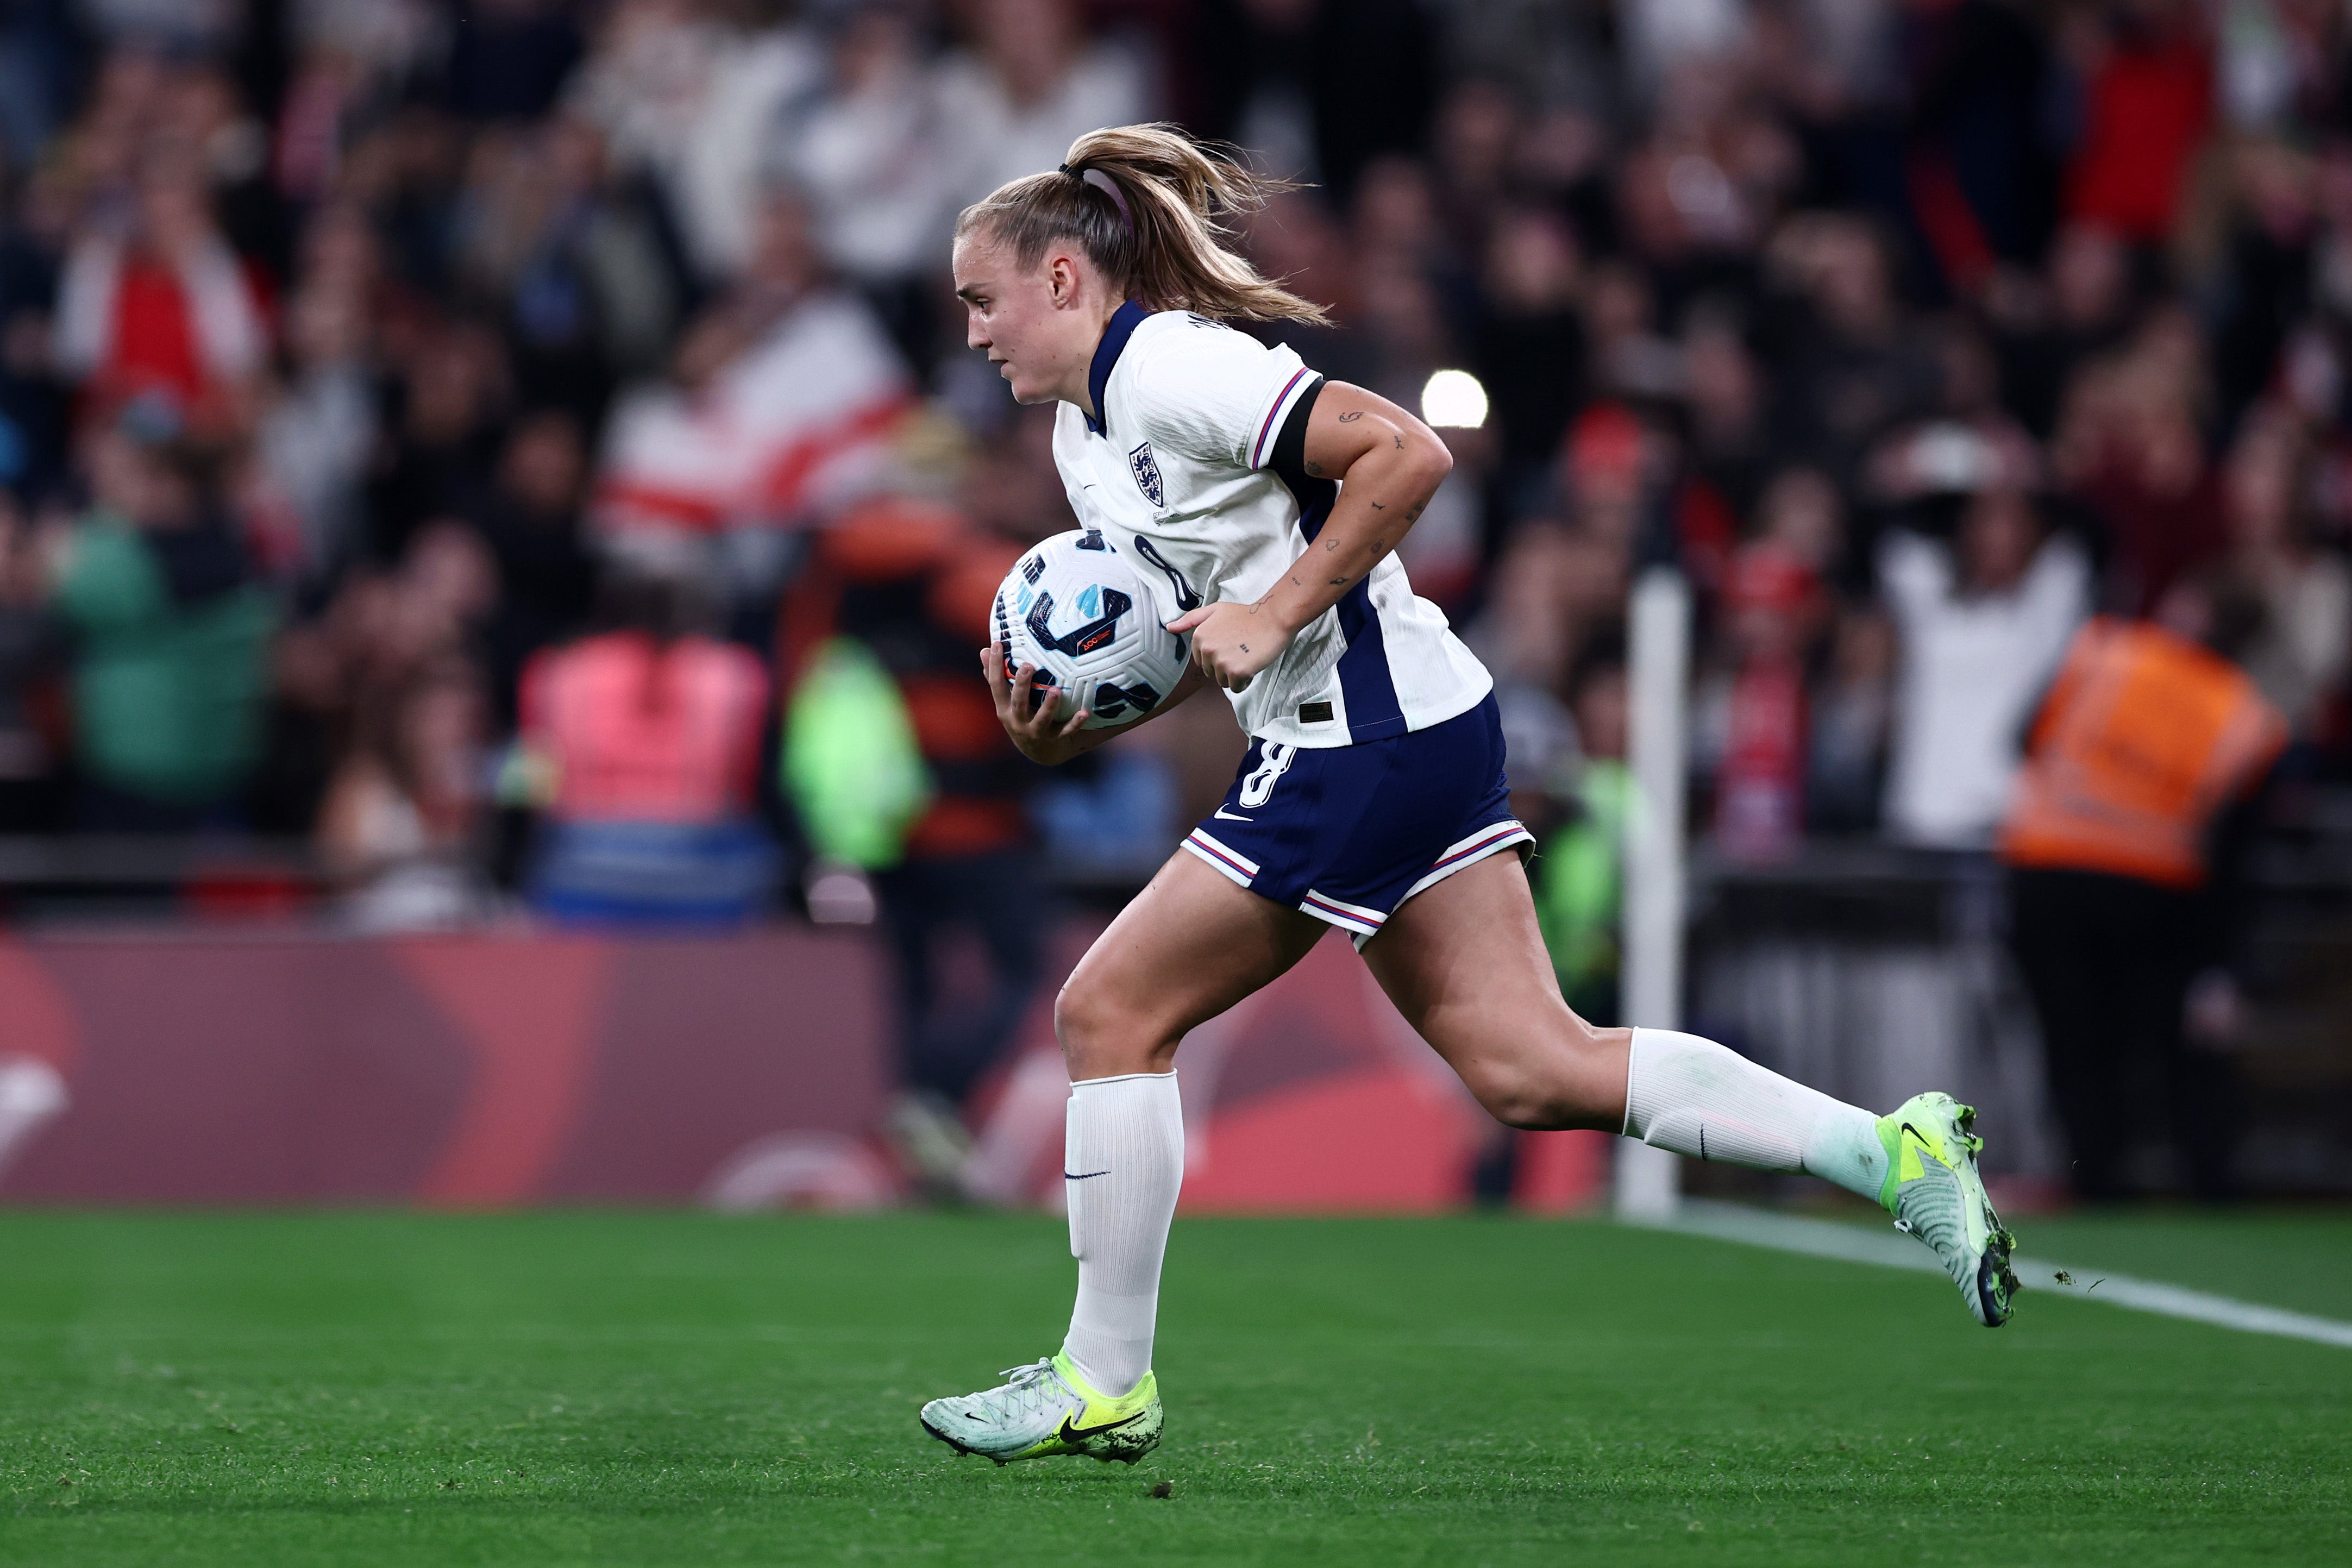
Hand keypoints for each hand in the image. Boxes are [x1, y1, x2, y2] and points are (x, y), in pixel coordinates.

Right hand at [980, 644, 1093, 764]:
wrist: (1040, 754)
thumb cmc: (1022, 718)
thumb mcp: (1006, 702)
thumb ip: (996, 678)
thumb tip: (984, 650)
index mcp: (1004, 709)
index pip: (996, 685)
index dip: (995, 665)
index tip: (998, 644)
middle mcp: (1018, 722)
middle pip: (1018, 702)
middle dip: (1022, 685)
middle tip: (1028, 666)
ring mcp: (1036, 732)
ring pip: (1042, 719)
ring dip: (1049, 705)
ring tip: (1056, 690)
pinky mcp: (1054, 740)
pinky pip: (1066, 731)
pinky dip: (1075, 723)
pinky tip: (1084, 713)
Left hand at [1166, 601, 1287, 692]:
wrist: (1273, 618)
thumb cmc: (1245, 615)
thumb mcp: (1215, 610)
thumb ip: (1191, 620)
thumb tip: (1169, 628)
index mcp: (1199, 636)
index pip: (1202, 661)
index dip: (1218, 655)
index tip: (1230, 643)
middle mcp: (1207, 650)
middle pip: (1212, 673)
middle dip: (1225, 666)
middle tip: (1241, 649)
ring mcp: (1222, 662)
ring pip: (1223, 681)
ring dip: (1235, 674)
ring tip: (1247, 656)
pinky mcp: (1237, 672)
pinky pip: (1237, 687)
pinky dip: (1245, 681)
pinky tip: (1252, 664)